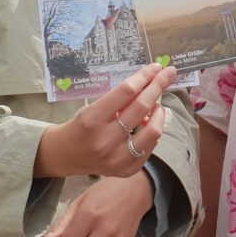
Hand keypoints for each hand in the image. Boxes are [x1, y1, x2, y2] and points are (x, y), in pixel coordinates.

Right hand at [35, 64, 176, 178]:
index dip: (144, 76)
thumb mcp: (94, 107)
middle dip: (158, 86)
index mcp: (92, 119)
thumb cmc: (83, 125)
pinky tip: (148, 123)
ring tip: (156, 105)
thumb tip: (152, 83)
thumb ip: (121, 99)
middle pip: (142, 107)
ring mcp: (117, 158)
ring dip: (159, 112)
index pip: (126, 91)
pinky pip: (151, 146)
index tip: (156, 67)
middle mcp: (104, 141)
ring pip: (153, 130)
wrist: (67, 155)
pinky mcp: (126, 169)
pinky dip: (153, 130)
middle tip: (168, 74)